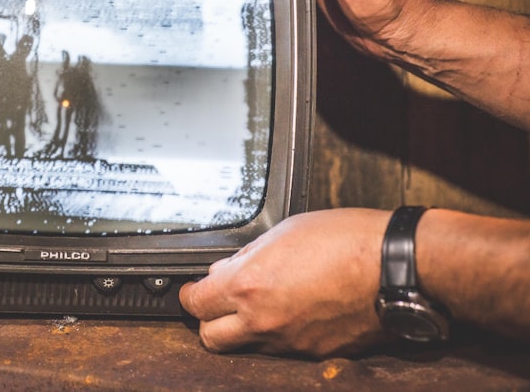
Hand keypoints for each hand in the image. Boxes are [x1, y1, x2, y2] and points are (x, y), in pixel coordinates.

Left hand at [178, 209, 390, 357]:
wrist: (397, 268)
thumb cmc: (346, 241)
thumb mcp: (283, 232)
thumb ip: (247, 256)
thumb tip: (225, 270)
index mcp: (248, 286)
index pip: (195, 303)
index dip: (190, 294)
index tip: (194, 287)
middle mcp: (264, 321)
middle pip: (211, 338)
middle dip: (209, 319)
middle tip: (219, 301)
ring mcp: (290, 343)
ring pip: (246, 347)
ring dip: (243, 330)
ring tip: (259, 304)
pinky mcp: (315, 354)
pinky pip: (282, 350)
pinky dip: (278, 335)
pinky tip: (293, 312)